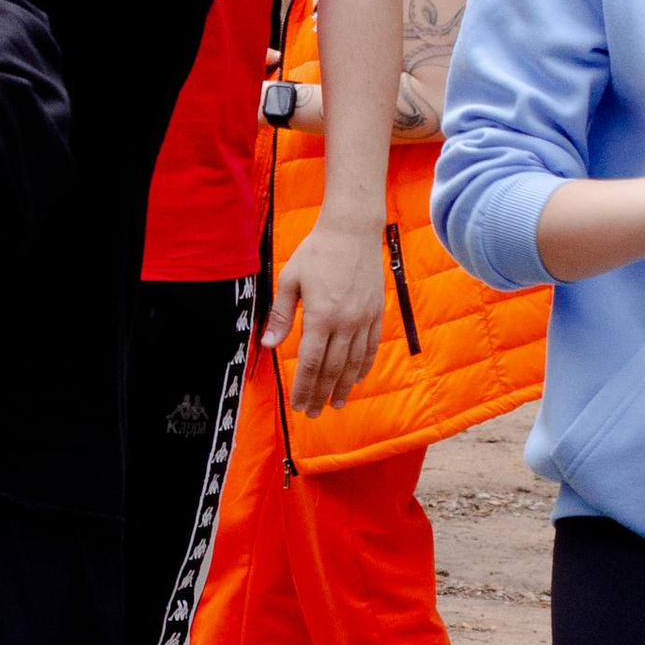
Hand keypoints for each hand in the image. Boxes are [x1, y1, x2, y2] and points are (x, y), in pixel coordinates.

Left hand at [266, 213, 385, 416]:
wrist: (353, 231)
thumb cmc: (316, 252)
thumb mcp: (290, 280)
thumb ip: (281, 315)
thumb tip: (269, 345)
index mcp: (321, 316)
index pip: (311, 363)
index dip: (304, 387)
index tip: (298, 405)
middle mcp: (345, 322)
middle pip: (333, 369)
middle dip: (321, 394)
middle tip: (313, 413)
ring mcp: (364, 318)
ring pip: (354, 362)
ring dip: (344, 387)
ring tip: (336, 404)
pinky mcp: (376, 312)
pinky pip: (371, 346)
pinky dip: (363, 366)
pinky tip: (357, 379)